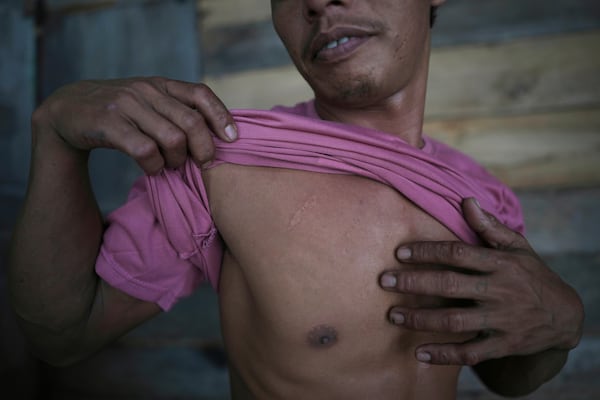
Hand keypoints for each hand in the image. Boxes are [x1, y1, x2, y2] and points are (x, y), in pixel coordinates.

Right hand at [34, 77, 237, 173]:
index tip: (232, 139)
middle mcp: (146, 91)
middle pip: (191, 122)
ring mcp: (127, 105)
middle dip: (203, 149)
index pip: (201, 94)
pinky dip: (155, 166)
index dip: (221, 116)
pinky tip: (153, 168)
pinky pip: (146, 151)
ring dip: (177, 159)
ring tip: (171, 166)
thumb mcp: (148, 104)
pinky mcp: (109, 123)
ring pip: (172, 139)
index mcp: (160, 84)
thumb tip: (216, 136)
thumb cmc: (118, 113)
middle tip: (202, 163)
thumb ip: (175, 112)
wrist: (68, 110)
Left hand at [379, 198, 583, 365]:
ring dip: (421, 319)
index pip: (458, 254)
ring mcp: (502, 320)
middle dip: (414, 283)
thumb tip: (465, 200)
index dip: (427, 252)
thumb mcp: (518, 247)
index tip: (400, 252)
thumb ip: (490, 227)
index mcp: (501, 264)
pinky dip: (444, 355)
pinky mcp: (503, 345)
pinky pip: (470, 353)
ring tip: (393, 315)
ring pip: (455, 320)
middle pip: (451, 286)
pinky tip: (419, 353)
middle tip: (384, 281)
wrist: (565, 316)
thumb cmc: (532, 275)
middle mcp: (500, 291)